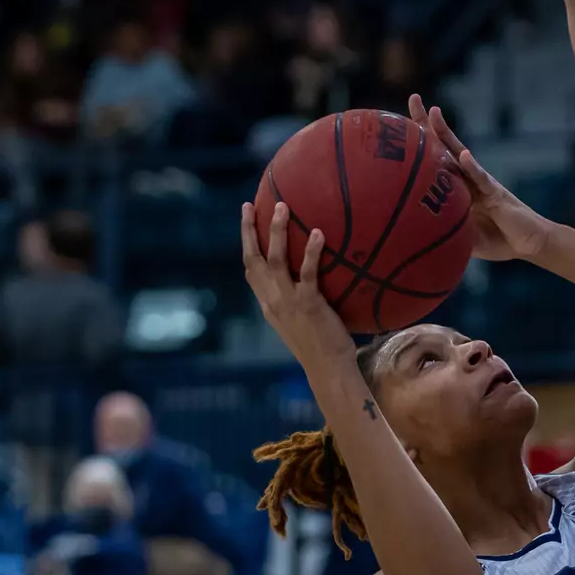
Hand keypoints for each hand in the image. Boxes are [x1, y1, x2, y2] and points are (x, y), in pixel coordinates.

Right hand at [240, 201, 354, 364]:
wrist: (327, 369)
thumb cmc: (320, 346)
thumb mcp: (298, 322)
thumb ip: (294, 300)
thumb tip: (305, 280)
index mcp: (268, 304)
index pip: (251, 270)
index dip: (247, 244)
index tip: (247, 219)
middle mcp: (272, 300)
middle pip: (253, 259)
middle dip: (249, 230)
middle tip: (250, 205)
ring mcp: (288, 302)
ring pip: (276, 260)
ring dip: (277, 231)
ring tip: (283, 207)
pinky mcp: (309, 304)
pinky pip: (308, 273)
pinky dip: (311, 252)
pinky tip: (319, 233)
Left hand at [409, 94, 552, 261]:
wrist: (526, 244)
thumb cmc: (495, 239)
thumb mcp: (461, 235)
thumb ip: (442, 229)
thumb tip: (411, 235)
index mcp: (456, 188)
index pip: (433, 159)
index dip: (419, 142)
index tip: (397, 125)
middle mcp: (467, 178)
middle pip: (443, 145)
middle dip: (427, 123)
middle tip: (413, 98)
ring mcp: (481, 183)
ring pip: (460, 153)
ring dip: (446, 133)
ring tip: (433, 113)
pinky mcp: (496, 193)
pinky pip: (482, 180)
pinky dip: (473, 168)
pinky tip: (464, 156)